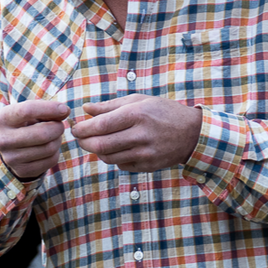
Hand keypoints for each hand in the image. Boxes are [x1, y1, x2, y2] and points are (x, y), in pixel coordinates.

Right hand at [0, 99, 69, 180]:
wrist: (11, 147)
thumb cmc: (25, 124)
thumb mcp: (31, 113)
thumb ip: (47, 109)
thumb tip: (64, 111)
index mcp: (3, 119)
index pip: (28, 110)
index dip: (50, 109)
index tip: (64, 109)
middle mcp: (3, 140)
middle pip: (42, 134)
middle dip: (57, 128)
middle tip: (59, 126)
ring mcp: (11, 158)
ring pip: (49, 148)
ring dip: (57, 140)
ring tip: (52, 136)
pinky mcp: (22, 171)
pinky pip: (51, 161)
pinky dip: (55, 153)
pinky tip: (48, 148)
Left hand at [70, 95, 203, 170]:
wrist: (192, 133)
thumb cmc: (163, 112)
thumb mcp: (139, 101)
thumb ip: (110, 106)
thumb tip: (85, 109)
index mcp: (137, 114)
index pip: (100, 125)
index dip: (82, 129)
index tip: (75, 128)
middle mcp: (141, 135)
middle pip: (101, 145)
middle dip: (84, 142)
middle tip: (79, 138)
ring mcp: (145, 153)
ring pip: (108, 158)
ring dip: (97, 151)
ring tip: (95, 142)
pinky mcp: (148, 166)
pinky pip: (121, 165)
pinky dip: (113, 158)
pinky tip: (116, 149)